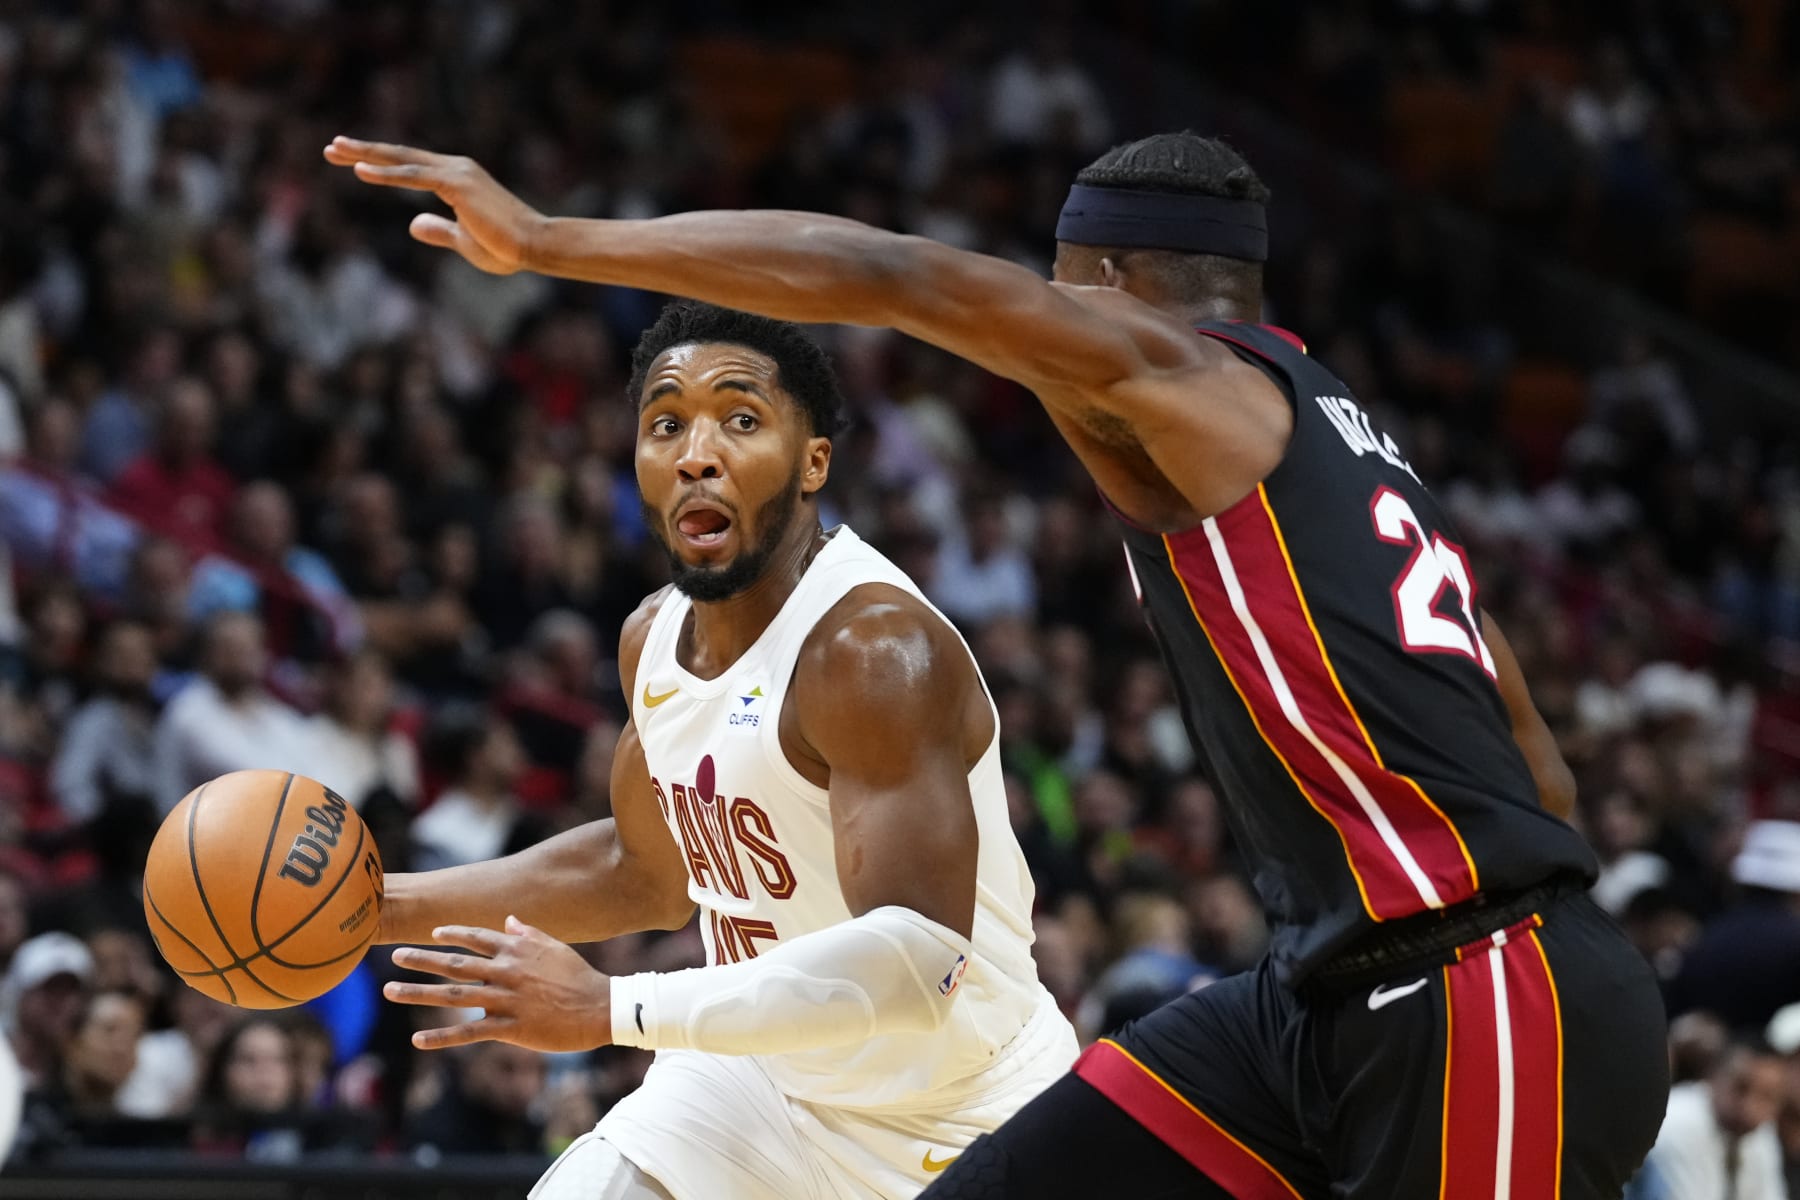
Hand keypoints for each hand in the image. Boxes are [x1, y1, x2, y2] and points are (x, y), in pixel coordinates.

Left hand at [322, 137, 543, 274]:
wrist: (536, 246)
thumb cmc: (507, 248)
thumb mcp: (464, 241)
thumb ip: (439, 230)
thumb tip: (413, 225)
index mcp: (457, 180)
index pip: (410, 166)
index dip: (380, 163)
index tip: (349, 161)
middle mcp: (456, 168)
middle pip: (401, 155)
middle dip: (364, 151)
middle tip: (332, 147)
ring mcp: (457, 173)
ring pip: (402, 160)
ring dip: (367, 154)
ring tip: (335, 150)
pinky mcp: (457, 185)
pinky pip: (414, 176)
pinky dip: (386, 173)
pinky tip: (360, 171)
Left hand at [385, 916, 612, 1052]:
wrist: (602, 1008)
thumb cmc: (579, 976)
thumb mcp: (555, 947)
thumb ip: (528, 934)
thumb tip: (508, 920)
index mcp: (516, 951)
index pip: (476, 938)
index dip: (453, 934)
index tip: (432, 933)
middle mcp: (505, 972)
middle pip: (455, 964)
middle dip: (422, 959)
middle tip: (394, 957)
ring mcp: (505, 1000)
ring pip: (453, 996)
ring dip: (419, 993)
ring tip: (390, 991)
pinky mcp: (510, 1028)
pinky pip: (469, 1033)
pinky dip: (442, 1037)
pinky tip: (418, 1039)